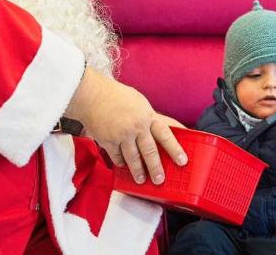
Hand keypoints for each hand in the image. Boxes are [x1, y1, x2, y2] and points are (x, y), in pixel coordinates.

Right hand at [65, 67, 187, 184]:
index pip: (166, 135)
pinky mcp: (108, 141)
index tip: (183, 161)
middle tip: (160, 180)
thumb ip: (150, 118)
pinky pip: (117, 157)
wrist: (93, 95)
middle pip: (150, 151)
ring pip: (133, 158)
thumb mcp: (140, 103)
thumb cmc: (117, 96)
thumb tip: (163, 131)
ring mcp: (122, 135)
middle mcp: (137, 126)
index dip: (175, 149)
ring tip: (141, 180)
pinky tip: (123, 166)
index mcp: (148, 116)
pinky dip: (121, 163)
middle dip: (156, 168)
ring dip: (138, 171)